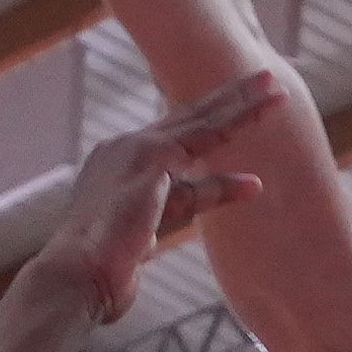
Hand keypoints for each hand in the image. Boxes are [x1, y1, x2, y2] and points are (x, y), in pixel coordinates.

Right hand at [33, 84, 274, 321]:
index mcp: (120, 159)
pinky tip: (266, 120)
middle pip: (192, 115)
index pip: (175, 131)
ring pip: (203, 121)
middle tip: (268, 77)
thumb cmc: (107, 264)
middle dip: (232, 96)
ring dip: (243, 104)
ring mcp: (138, 150)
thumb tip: (251, 185)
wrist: (74, 275)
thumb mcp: (160, 225)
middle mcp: (127, 146)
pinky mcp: (151, 161)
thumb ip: (199, 198)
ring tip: (277, 89)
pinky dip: (237, 129)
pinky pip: (205, 142)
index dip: (210, 115)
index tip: (238, 103)